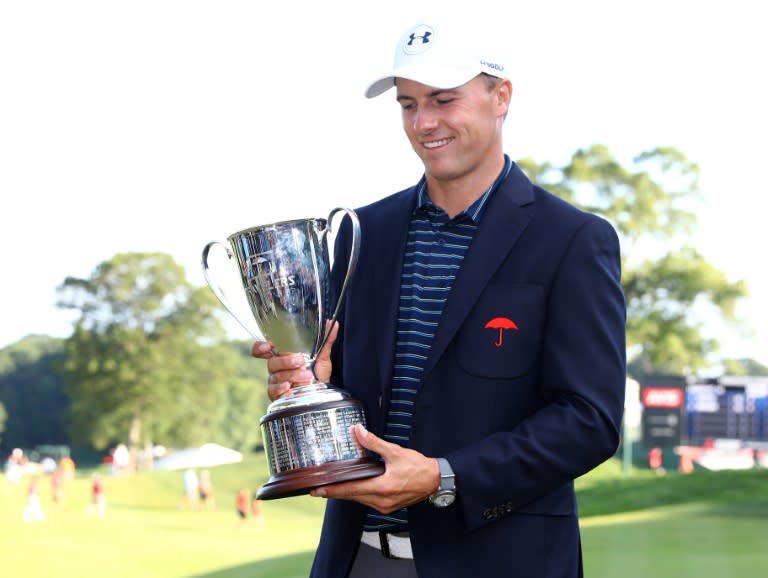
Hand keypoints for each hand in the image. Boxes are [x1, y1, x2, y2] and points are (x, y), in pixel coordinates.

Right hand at [250, 321, 338, 400]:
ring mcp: (276, 381)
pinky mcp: (277, 395)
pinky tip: (291, 388)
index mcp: (283, 355)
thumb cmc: (318, 373)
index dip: (260, 346)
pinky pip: (273, 391)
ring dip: (292, 376)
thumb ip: (326, 339)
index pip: (263, 349)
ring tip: (307, 377)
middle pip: (272, 362)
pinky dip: (282, 389)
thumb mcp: (323, 356)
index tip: (268, 346)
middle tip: (301, 362)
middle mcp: (277, 367)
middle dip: (286, 362)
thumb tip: (333, 324)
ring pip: (275, 376)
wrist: (322, 392)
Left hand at [310, 424, 440, 513]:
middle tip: (317, 490)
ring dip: (346, 494)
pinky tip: (352, 488)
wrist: (436, 480)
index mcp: (382, 487)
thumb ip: (374, 442)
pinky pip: (367, 501)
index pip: (350, 490)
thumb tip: (357, 431)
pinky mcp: (388, 506)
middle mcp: (381, 500)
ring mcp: (385, 506)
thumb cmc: (418, 467)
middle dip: (334, 493)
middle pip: (351, 497)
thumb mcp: (395, 451)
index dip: (332, 490)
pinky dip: (358, 495)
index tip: (317, 490)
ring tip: (331, 487)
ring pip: (359, 500)